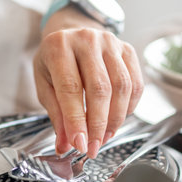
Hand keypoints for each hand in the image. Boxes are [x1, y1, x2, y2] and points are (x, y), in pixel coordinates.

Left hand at [33, 21, 143, 158]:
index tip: (80, 144)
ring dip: (115, 119)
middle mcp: (86, 39)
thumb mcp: (45, 85)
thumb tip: (65, 146)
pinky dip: (129, 107)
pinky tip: (117, 119)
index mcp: (58, 46)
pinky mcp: (127, 49)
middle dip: (98, 125)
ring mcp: (110, 42)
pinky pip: (135, 83)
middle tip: (93, 147)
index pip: (70, 88)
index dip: (76, 120)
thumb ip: (56, 115)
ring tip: (104, 137)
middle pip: (100, 89)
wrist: (70, 34)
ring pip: (122, 87)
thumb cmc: (54, 62)